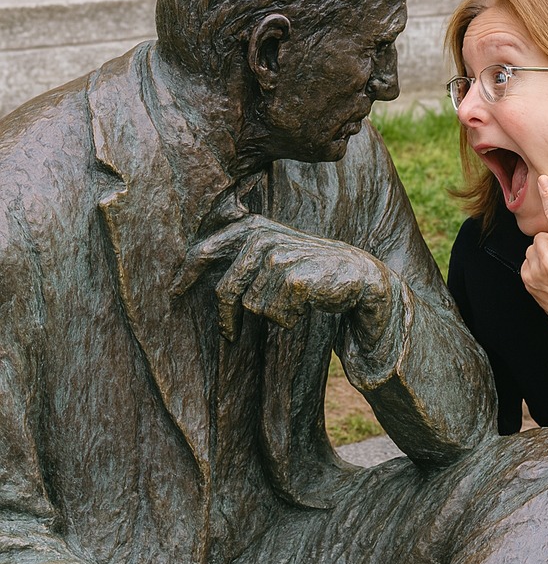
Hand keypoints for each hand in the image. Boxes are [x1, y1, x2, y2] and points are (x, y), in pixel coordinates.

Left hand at [173, 215, 389, 340]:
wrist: (358, 277)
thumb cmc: (310, 271)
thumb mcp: (275, 255)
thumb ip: (241, 256)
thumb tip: (188, 271)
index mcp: (253, 228)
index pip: (205, 249)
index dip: (185, 274)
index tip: (173, 293)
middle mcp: (263, 237)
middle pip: (225, 290)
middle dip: (227, 319)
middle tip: (231, 336)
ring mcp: (279, 256)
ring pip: (252, 306)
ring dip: (272, 313)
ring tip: (294, 302)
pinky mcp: (294, 278)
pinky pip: (275, 314)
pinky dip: (289, 317)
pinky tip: (307, 304)